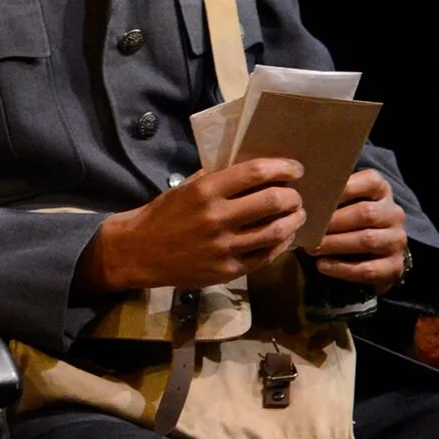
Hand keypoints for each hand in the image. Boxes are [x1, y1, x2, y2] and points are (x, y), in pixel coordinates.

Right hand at [81, 157, 306, 292]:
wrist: (140, 251)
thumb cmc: (164, 214)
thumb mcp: (186, 188)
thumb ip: (217, 178)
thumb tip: (254, 167)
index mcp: (205, 191)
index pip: (255, 173)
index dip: (282, 168)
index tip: (295, 168)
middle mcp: (216, 218)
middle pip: (272, 201)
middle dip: (293, 196)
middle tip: (296, 194)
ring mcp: (224, 247)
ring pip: (275, 232)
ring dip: (294, 220)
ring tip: (298, 214)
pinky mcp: (227, 271)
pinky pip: (265, 256)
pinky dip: (281, 244)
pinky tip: (284, 236)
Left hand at [305, 168, 407, 287]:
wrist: (372, 253)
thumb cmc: (347, 218)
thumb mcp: (342, 201)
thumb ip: (328, 192)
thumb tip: (299, 187)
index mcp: (382, 190)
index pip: (369, 182)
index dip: (342, 189)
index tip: (315, 196)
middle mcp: (394, 213)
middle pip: (365, 213)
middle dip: (333, 222)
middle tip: (308, 228)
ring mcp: (397, 240)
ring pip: (367, 240)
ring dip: (335, 244)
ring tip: (311, 248)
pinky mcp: (395, 266)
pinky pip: (368, 269)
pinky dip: (342, 268)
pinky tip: (321, 266)